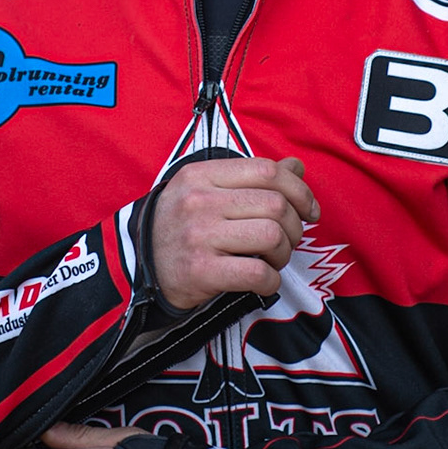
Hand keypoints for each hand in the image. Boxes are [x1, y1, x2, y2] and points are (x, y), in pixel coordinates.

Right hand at [151, 157, 318, 309]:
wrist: (138, 265)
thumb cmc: (179, 226)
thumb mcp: (205, 189)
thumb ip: (250, 177)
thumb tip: (295, 166)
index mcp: (202, 175)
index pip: (267, 170)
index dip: (299, 190)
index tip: (309, 209)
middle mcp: (199, 201)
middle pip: (275, 204)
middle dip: (295, 227)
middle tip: (289, 240)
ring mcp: (199, 236)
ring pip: (271, 236)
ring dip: (283, 253)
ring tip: (273, 260)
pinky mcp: (200, 271)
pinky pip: (256, 274)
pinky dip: (270, 281)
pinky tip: (263, 281)